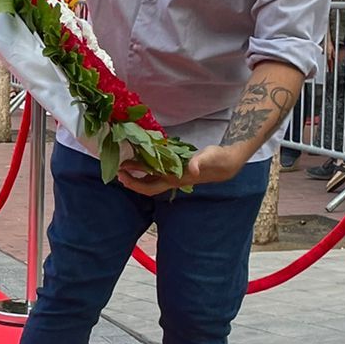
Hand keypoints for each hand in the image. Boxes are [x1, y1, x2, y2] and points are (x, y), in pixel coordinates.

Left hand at [118, 145, 239, 195]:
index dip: (134, 181)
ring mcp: (174, 177)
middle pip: (146, 187)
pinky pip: (156, 172)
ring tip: (124, 167)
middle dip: (131, 181)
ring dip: (136, 176)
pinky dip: (146, 169)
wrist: (227, 164)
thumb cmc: (218, 159)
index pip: (150, 184)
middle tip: (117, 171)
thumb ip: (201, 161)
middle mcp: (172, 180)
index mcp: (176, 178)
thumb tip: (193, 168)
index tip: (122, 172)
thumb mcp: (210, 156)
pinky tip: (140, 161)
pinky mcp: (176, 171)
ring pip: (150, 180)